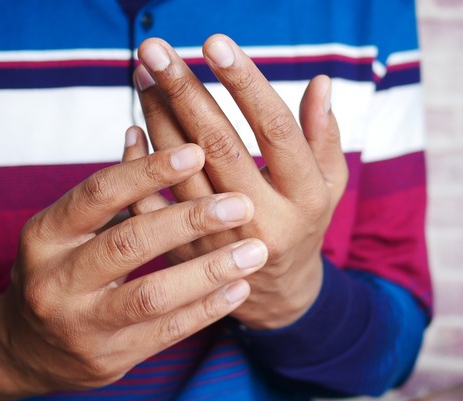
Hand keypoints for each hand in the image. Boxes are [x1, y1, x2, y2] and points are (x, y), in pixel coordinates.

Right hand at [0, 135, 270, 400]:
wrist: (27, 350)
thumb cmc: (60, 271)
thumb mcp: (66, 230)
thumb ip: (108, 192)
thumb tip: (143, 129)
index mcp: (45, 235)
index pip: (99, 193)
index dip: (149, 171)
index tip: (198, 151)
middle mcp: (55, 280)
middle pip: (129, 243)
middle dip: (190, 220)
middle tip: (241, 203)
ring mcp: (81, 324)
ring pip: (153, 295)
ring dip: (209, 270)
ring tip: (254, 252)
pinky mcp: (110, 358)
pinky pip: (167, 332)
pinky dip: (208, 308)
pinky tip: (239, 286)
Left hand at [128, 34, 346, 329]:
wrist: (277, 294)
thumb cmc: (305, 222)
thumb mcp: (330, 184)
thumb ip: (323, 135)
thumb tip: (321, 82)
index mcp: (303, 196)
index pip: (275, 130)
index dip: (245, 85)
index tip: (216, 43)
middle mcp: (262, 218)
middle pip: (218, 144)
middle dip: (184, 91)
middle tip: (155, 49)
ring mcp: (220, 240)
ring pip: (180, 170)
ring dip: (157, 117)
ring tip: (144, 74)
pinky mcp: (186, 255)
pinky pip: (152, 207)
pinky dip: (137, 165)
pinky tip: (132, 128)